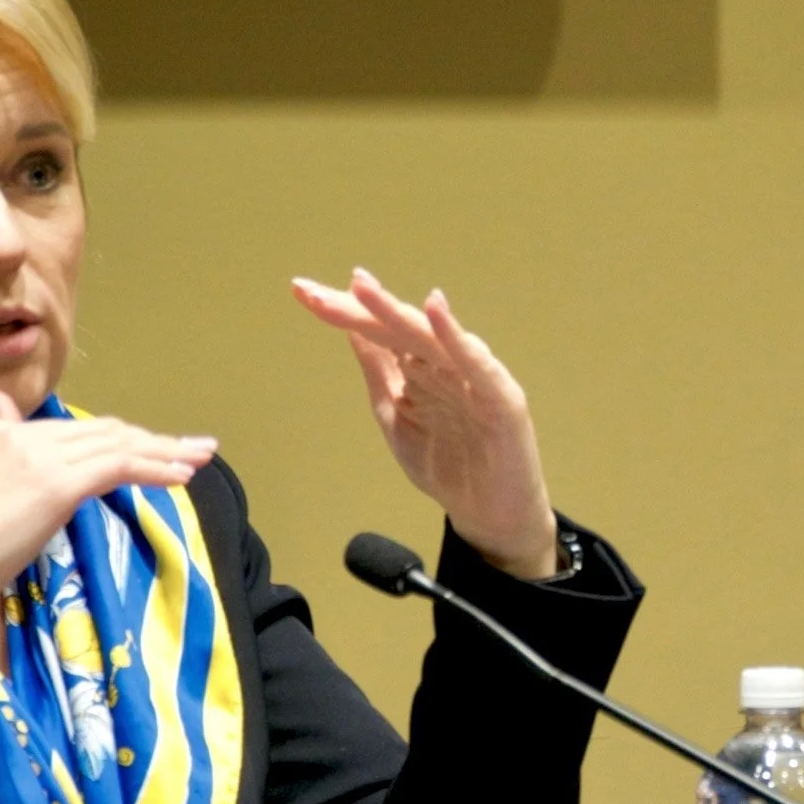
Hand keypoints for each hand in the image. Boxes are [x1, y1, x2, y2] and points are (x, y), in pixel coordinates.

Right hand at [0, 389, 215, 701]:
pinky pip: (119, 467)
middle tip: (196, 448)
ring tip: (201, 459)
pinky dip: (155, 469)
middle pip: (106, 432)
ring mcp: (42, 457)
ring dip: (166, 452)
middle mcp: (25, 436)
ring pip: (119, 446)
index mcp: (4, 433)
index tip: (154, 449)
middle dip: (155, 440)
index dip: (122, 438)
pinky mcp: (57, 484)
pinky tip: (180, 477)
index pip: (79, 431)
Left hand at [292, 269, 558, 579]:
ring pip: (430, 338)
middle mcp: (446, 364)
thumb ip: (379, 372)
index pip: (378, 331)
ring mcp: (474, 379)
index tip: (301, 292)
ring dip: (395, 312)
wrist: (491, 515)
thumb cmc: (449, 465)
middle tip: (313, 291)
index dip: (342, 311)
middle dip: (357, 307)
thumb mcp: (396, 417)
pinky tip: (433, 309)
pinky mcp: (502, 399)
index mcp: (420, 367)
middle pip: (397, 328)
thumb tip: (351, 328)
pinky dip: (455, 337)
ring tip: (361, 288)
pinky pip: (475, 364)